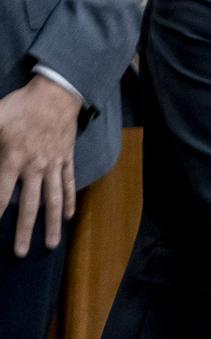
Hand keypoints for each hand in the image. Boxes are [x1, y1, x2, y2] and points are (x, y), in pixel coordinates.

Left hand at [0, 75, 80, 255]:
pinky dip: (69, 201)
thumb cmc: (21, 105)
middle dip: (24, 231)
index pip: (2, 195)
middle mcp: (35, 167)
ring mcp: (53, 164)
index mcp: (14, 159)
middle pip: (30, 205)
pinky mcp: (66, 158)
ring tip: (51, 244)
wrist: (57, 92)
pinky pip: (68, 183)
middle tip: (20, 253)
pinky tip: (68, 217)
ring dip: (52, 224)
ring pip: (53, 199)